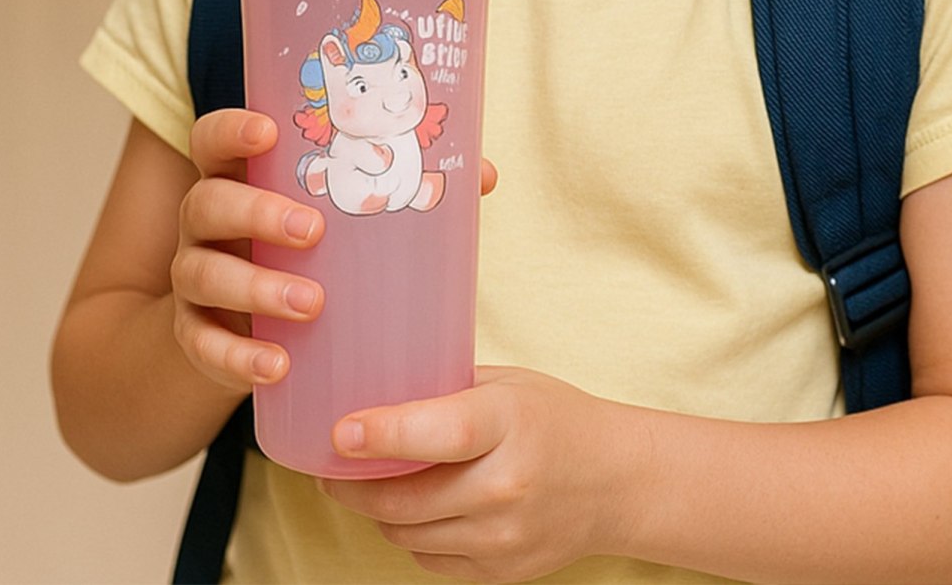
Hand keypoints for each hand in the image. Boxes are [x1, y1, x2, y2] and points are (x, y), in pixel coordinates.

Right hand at [171, 111, 500, 393]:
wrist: (262, 325)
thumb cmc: (319, 246)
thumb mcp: (348, 210)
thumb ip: (405, 182)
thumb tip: (482, 174)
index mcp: (239, 174)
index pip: (213, 138)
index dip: (231, 129)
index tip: (268, 133)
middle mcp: (207, 222)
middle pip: (208, 204)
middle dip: (256, 214)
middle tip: (312, 231)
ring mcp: (195, 278)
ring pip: (202, 275)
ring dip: (254, 288)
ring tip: (311, 304)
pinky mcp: (195, 334)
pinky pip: (201, 345)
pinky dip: (236, 356)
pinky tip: (275, 365)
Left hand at [319, 367, 636, 581]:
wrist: (618, 483)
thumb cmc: (557, 420)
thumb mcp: (508, 385)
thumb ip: (445, 392)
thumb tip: (371, 397)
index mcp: (509, 424)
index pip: (438, 434)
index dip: (382, 435)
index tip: (340, 433)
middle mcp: (506, 486)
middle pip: (404, 499)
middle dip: (352, 486)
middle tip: (333, 467)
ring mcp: (504, 537)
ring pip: (406, 534)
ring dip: (381, 512)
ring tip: (375, 485)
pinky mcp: (501, 573)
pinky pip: (429, 560)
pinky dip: (414, 536)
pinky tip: (423, 509)